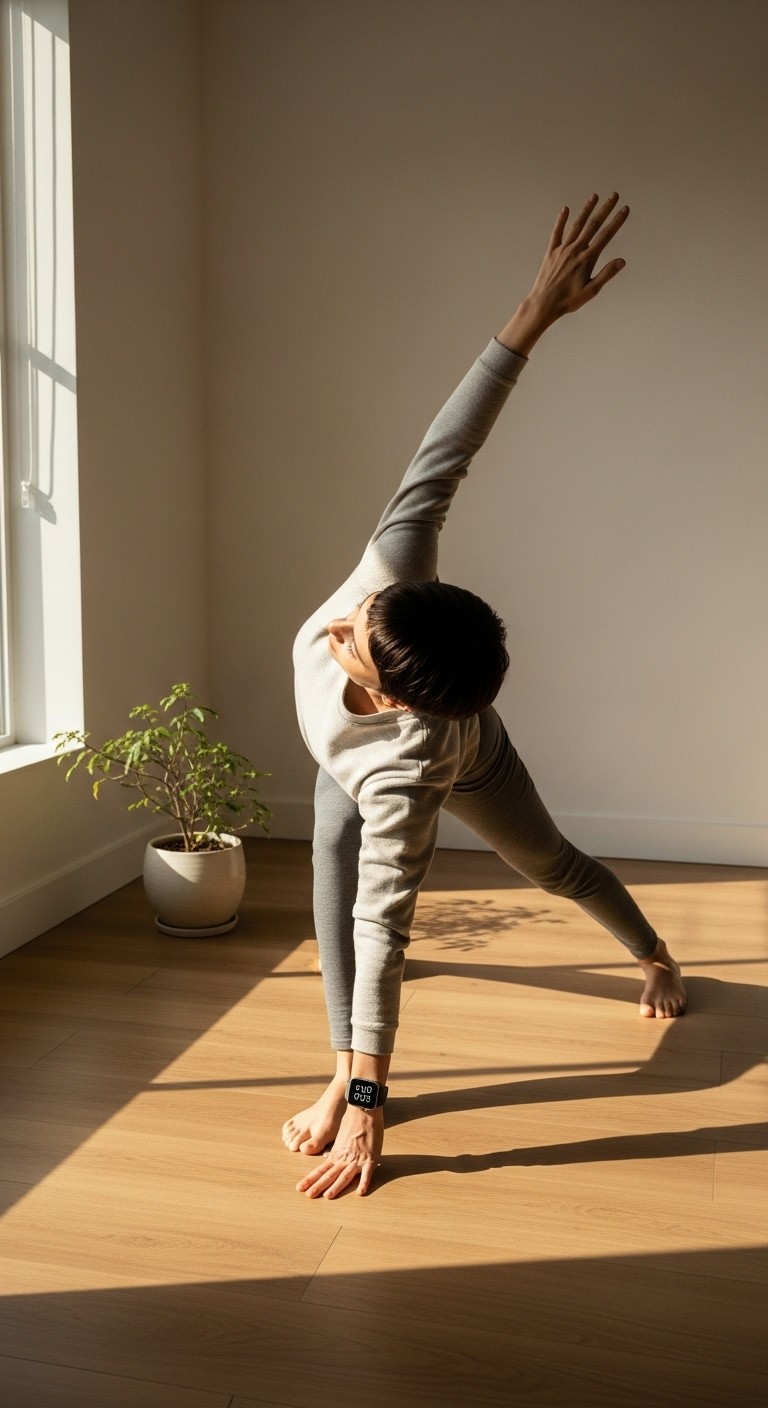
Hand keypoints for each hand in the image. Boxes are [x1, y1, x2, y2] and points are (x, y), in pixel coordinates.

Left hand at [295, 1104, 382, 1198]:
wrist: (363, 1109)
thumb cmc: (352, 1120)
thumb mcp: (340, 1137)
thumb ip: (337, 1150)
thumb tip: (331, 1157)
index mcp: (336, 1153)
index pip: (320, 1170)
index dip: (311, 1179)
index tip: (300, 1187)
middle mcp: (344, 1158)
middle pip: (330, 1175)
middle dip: (318, 1186)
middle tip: (308, 1195)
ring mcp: (357, 1159)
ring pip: (345, 1176)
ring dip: (336, 1186)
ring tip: (327, 1196)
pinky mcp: (371, 1157)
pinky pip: (367, 1173)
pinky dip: (364, 1183)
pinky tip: (360, 1192)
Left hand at [498, 192, 628, 354]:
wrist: (543, 303)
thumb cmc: (568, 300)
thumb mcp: (591, 291)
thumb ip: (606, 274)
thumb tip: (621, 261)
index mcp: (587, 259)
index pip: (606, 236)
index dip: (617, 221)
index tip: (625, 209)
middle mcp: (575, 250)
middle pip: (593, 225)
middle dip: (605, 209)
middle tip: (614, 195)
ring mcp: (562, 249)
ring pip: (576, 225)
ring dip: (586, 209)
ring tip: (595, 196)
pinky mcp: (551, 252)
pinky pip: (557, 232)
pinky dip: (561, 220)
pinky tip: (566, 209)